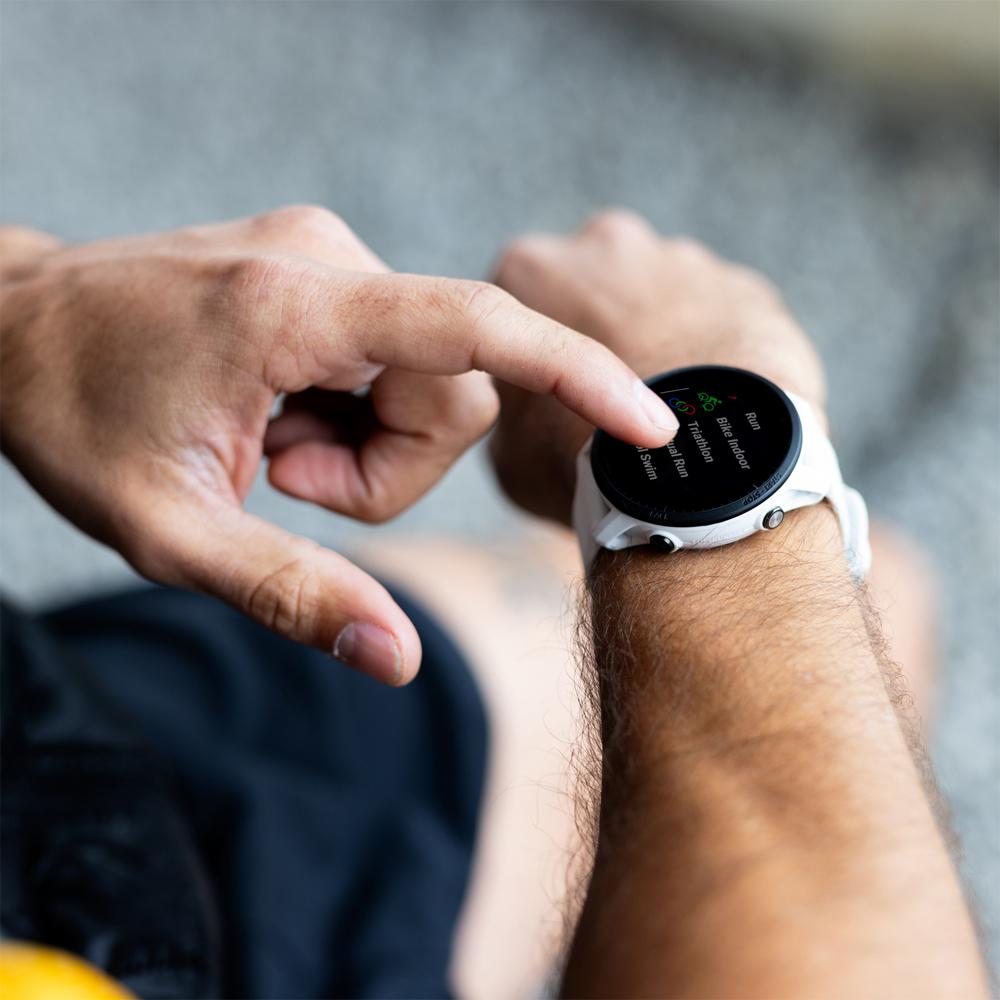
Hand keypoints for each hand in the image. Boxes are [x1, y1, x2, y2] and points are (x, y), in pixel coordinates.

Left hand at [0, 207, 678, 682]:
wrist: (6, 327)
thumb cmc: (72, 419)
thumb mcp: (170, 532)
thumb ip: (291, 594)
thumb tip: (399, 663)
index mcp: (291, 309)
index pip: (476, 331)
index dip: (576, 374)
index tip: (651, 424)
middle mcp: (325, 257)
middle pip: (454, 391)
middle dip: (390, 465)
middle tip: (286, 478)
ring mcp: (324, 251)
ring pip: (426, 377)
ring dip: (365, 439)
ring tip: (271, 443)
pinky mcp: (321, 263)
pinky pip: (390, 350)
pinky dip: (350, 405)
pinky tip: (276, 408)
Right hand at [489, 210, 825, 523]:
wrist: (693, 473)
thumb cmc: (589, 458)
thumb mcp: (510, 454)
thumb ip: (511, 409)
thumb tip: (529, 417)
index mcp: (530, 269)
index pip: (520, 304)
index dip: (531, 353)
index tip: (548, 392)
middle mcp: (604, 244)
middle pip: (594, 285)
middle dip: (600, 326)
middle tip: (608, 399)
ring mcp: (679, 257)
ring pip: (660, 295)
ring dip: (658, 333)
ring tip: (665, 405)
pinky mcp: (742, 285)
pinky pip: (718, 316)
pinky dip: (710, 349)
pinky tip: (707, 402)